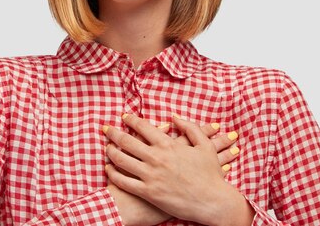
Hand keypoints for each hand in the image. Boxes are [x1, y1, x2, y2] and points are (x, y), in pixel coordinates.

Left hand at [104, 114, 250, 225]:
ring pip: (122, 161)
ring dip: (110, 152)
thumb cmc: (211, 174)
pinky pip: (124, 182)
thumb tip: (175, 117)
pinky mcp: (148, 193)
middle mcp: (156, 158)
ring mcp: (151, 176)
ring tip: (106, 148)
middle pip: (127, 141)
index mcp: (168, 144)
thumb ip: (190, 127)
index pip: (143, 127)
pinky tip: (109, 170)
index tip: (124, 117)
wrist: (213, 202)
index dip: (131, 120)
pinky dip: (113, 174)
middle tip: (105, 129)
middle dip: (113, 133)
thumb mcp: (205, 145)